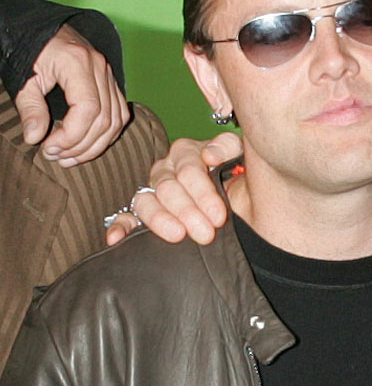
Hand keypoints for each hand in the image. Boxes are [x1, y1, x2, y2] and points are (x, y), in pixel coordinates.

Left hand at [17, 24, 130, 165]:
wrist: (42, 30)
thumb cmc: (30, 51)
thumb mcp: (24, 79)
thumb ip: (30, 108)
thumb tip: (36, 138)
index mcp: (77, 63)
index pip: (88, 109)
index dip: (72, 135)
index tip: (49, 147)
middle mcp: (100, 68)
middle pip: (104, 118)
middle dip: (80, 145)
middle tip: (55, 157)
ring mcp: (109, 74)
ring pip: (116, 119)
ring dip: (95, 144)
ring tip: (69, 157)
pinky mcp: (111, 81)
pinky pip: (119, 113)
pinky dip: (106, 134)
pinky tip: (87, 144)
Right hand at [104, 132, 243, 245]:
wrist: (236, 193)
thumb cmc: (236, 172)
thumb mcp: (238, 154)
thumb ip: (228, 147)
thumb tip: (209, 155)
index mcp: (186, 152)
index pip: (188, 170)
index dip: (203, 194)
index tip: (218, 216)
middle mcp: (165, 170)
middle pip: (168, 189)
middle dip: (187, 212)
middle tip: (206, 234)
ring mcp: (152, 190)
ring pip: (146, 202)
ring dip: (160, 220)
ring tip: (178, 235)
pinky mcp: (143, 212)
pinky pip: (125, 217)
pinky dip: (119, 227)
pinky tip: (117, 238)